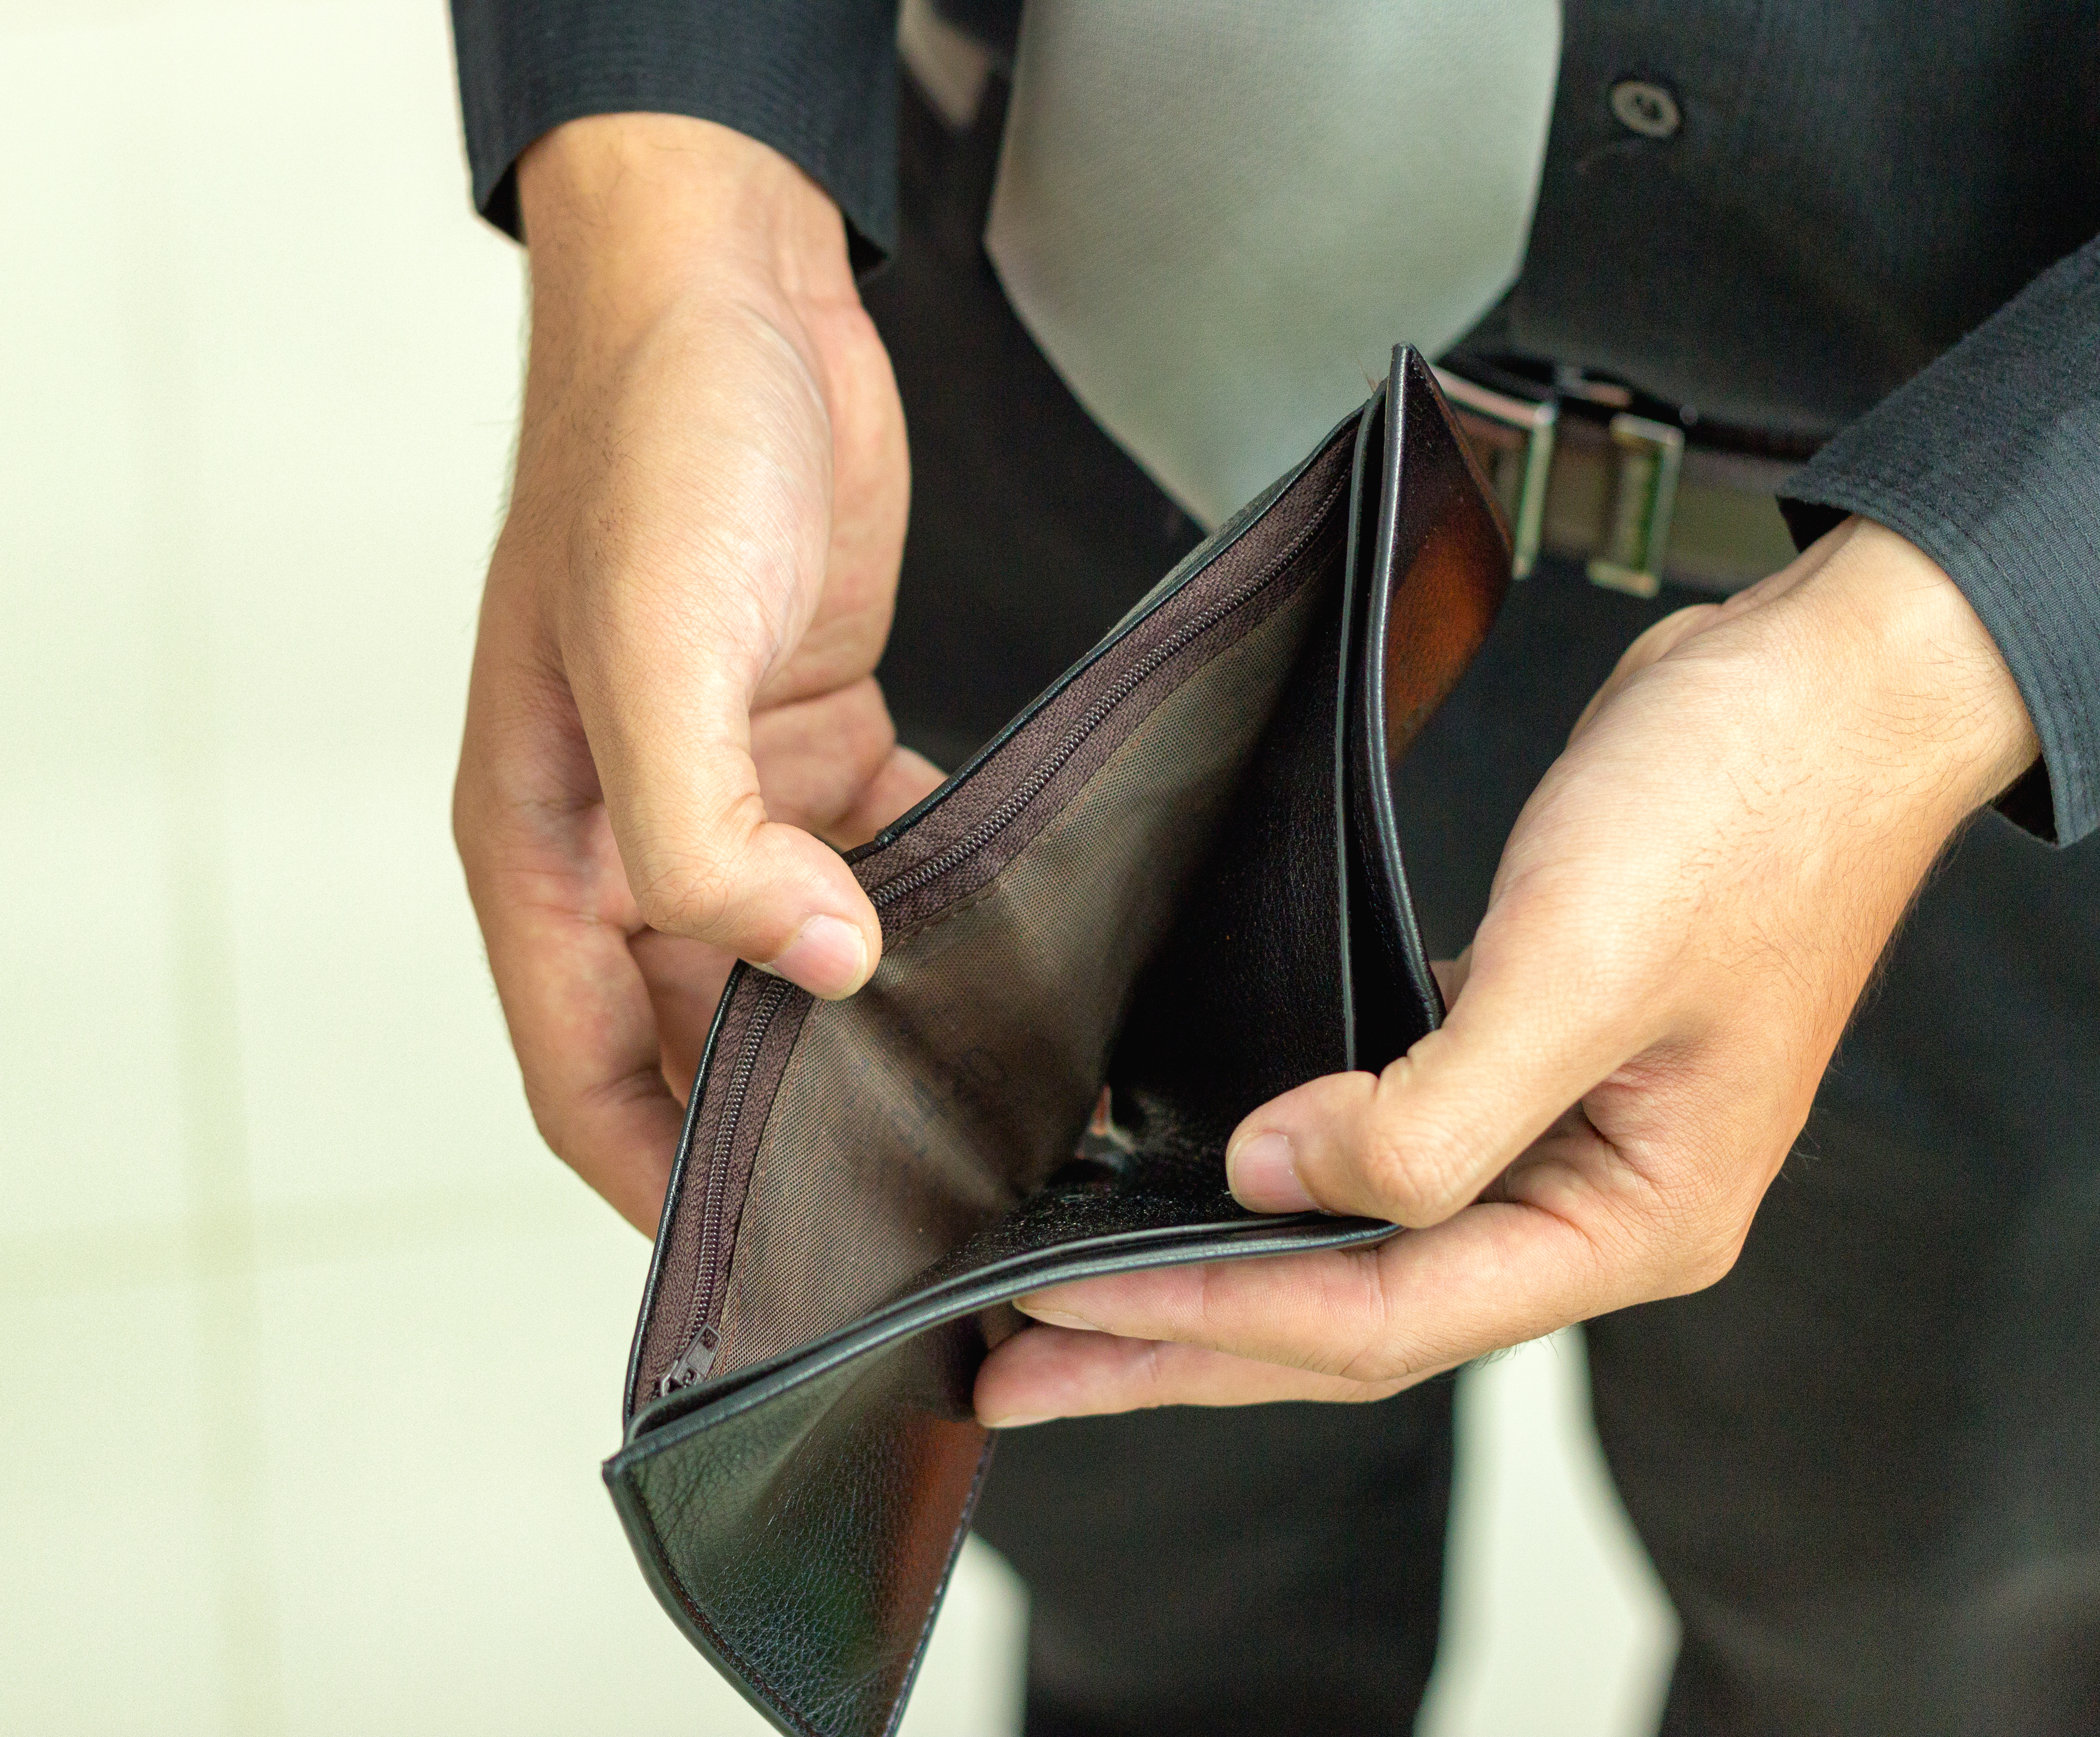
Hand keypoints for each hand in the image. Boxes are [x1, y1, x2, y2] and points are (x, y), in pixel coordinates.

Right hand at [454, 115, 940, 1232]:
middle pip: (697, 1040)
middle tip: (920, 1199)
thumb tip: (815, 973)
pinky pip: (866, 867)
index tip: (775, 1269)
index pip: (584, 1077)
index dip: (662, 1183)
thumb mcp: (654, 649)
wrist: (728, 281)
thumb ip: (706, 838)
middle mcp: (622, 838)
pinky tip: (1008, 950)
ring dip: (870, 1023)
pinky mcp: (815, 736)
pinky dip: (922, 914)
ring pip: (789, 965)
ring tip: (986, 1096)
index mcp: (543, 847)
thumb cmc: (652, 444)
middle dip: (790, 1121)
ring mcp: (722, 790)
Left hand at [975, 518, 2038, 1421]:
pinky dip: (1269, 1172)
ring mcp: (1551, 1137)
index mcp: (1628, 1223)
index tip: (1063, 1314)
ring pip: (1347, 1246)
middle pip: (1347, 1318)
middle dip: (1176, 1345)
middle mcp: (1586, 1206)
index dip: (1210, 1319)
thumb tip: (1269, 1179)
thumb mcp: (1582, 970)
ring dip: (1208, 1271)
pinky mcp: (1512, 1058)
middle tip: (1017, 1368)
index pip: (1380, 1319)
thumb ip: (1433, 1112)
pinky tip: (1179, 1168)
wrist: (1827, 685)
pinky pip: (1368, 1154)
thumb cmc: (1743, 813)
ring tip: (1069, 1301)